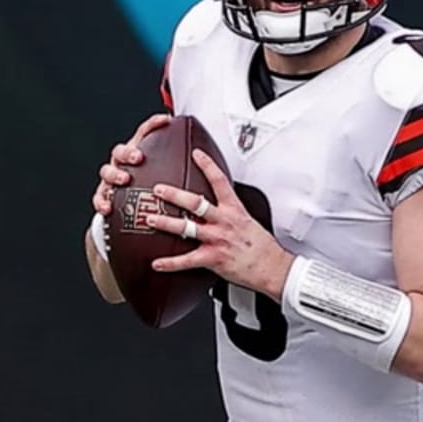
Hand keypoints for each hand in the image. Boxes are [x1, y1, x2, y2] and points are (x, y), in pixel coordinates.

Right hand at [91, 113, 172, 216]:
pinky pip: (100, 197)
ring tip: (124, 180)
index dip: (154, 125)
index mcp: (140, 154)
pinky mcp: (104, 196)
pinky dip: (102, 202)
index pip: (145, 133)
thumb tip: (205, 159)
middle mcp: (123, 163)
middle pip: (121, 151)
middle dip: (129, 152)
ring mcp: (112, 179)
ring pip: (107, 171)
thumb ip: (181, 168)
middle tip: (139, 157)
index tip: (166, 120)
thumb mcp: (169, 178)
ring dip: (115, 174)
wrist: (133, 213)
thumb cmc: (155, 192)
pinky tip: (108, 208)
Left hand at [147, 149, 294, 300]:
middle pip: (195, 203)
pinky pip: (187, 260)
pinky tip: (157, 263)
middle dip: (174, 194)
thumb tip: (221, 207)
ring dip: (165, 223)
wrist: (273, 268)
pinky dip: (170, 263)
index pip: (220, 181)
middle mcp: (223, 222)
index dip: (207, 165)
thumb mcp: (249, 222)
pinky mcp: (213, 258)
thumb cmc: (262, 247)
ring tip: (150, 219)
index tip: (196, 154)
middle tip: (158, 188)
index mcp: (234, 210)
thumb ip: (232, 213)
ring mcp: (217, 239)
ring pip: (186, 228)